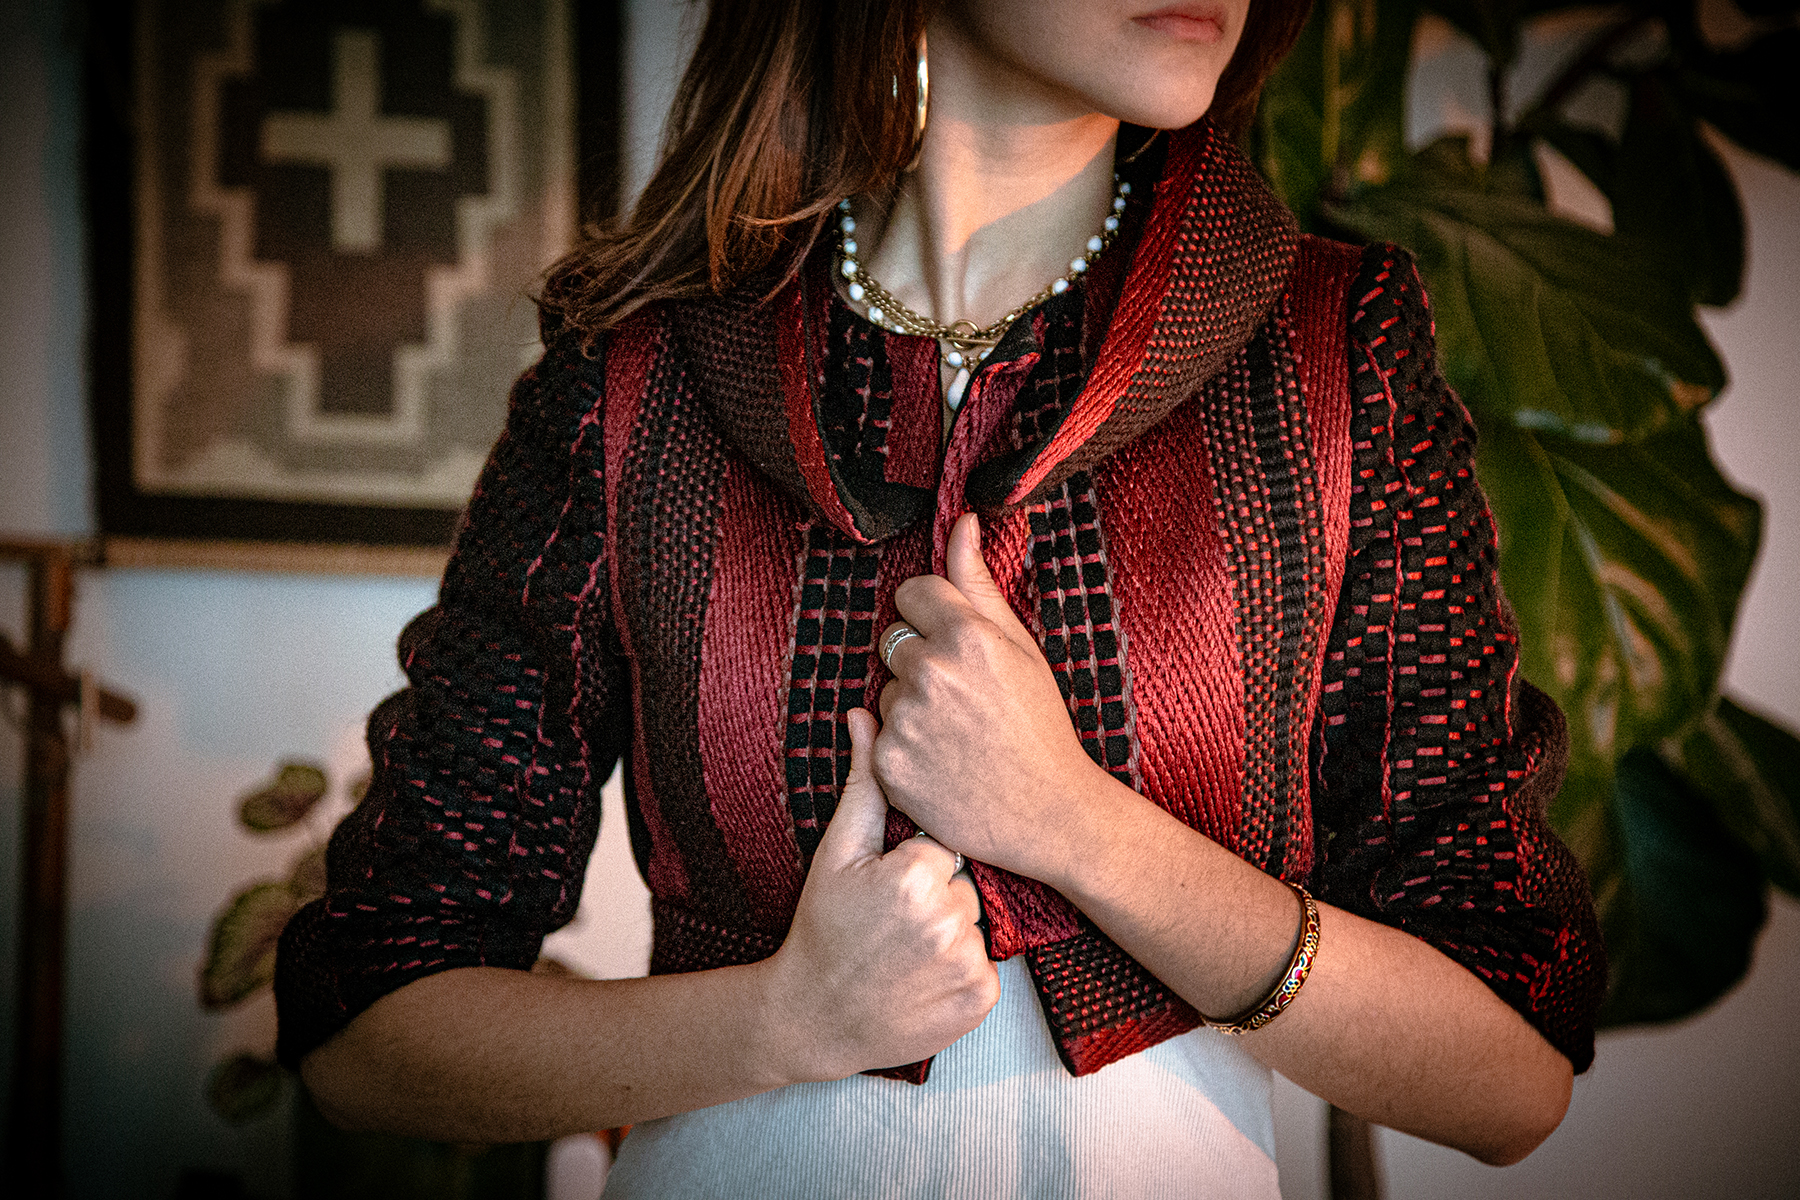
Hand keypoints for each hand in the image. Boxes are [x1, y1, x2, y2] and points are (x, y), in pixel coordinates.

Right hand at [763, 708, 997, 1080]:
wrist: (812, 1018)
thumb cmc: (822, 929)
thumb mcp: (835, 853)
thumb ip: (863, 784)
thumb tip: (864, 716)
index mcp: (914, 876)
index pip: (945, 845)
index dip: (917, 864)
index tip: (888, 888)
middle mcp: (948, 920)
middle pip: (965, 884)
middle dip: (938, 897)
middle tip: (892, 923)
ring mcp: (967, 964)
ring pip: (978, 924)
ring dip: (951, 934)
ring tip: (905, 952)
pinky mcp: (980, 1000)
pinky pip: (988, 966)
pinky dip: (962, 973)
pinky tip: (921, 978)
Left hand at [875, 512, 1111, 883]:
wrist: (1048, 811)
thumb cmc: (1040, 725)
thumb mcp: (1021, 646)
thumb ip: (978, 582)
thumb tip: (961, 520)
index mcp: (967, 634)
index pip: (912, 592)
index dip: (933, 616)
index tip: (956, 643)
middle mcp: (930, 670)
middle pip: (893, 640)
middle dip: (920, 660)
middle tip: (964, 698)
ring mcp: (905, 719)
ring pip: (886, 689)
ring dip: (911, 705)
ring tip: (956, 734)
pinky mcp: (887, 762)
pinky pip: (878, 733)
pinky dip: (902, 746)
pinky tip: (940, 761)